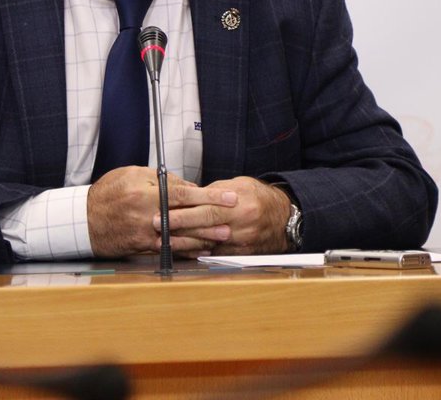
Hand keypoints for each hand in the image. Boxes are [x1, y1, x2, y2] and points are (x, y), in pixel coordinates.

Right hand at [87, 167, 238, 257]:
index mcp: (146, 193)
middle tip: (233, 217)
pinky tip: (201, 249)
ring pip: (182, 236)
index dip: (210, 196)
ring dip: (205, 237)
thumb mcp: (132, 174)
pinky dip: (187, 249)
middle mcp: (148, 216)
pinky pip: (170, 249)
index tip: (229, 197)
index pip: (186, 194)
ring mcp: (146, 235)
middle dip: (214, 218)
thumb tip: (187, 187)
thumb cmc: (108, 193)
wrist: (84, 220)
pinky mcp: (143, 248)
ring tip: (224, 236)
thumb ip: (162, 179)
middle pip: (188, 217)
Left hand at [161, 176, 290, 255]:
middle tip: (155, 225)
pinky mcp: (241, 254)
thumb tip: (190, 194)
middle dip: (176, 226)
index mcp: (239, 203)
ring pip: (206, 243)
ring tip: (162, 241)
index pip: (205, 207)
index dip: (182, 211)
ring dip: (183, 243)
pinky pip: (216, 255)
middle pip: (202, 226)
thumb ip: (213, 191)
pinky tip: (182, 251)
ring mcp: (241, 241)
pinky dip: (198, 253)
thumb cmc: (259, 197)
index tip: (162, 210)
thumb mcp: (238, 184)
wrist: (285, 217)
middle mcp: (240, 224)